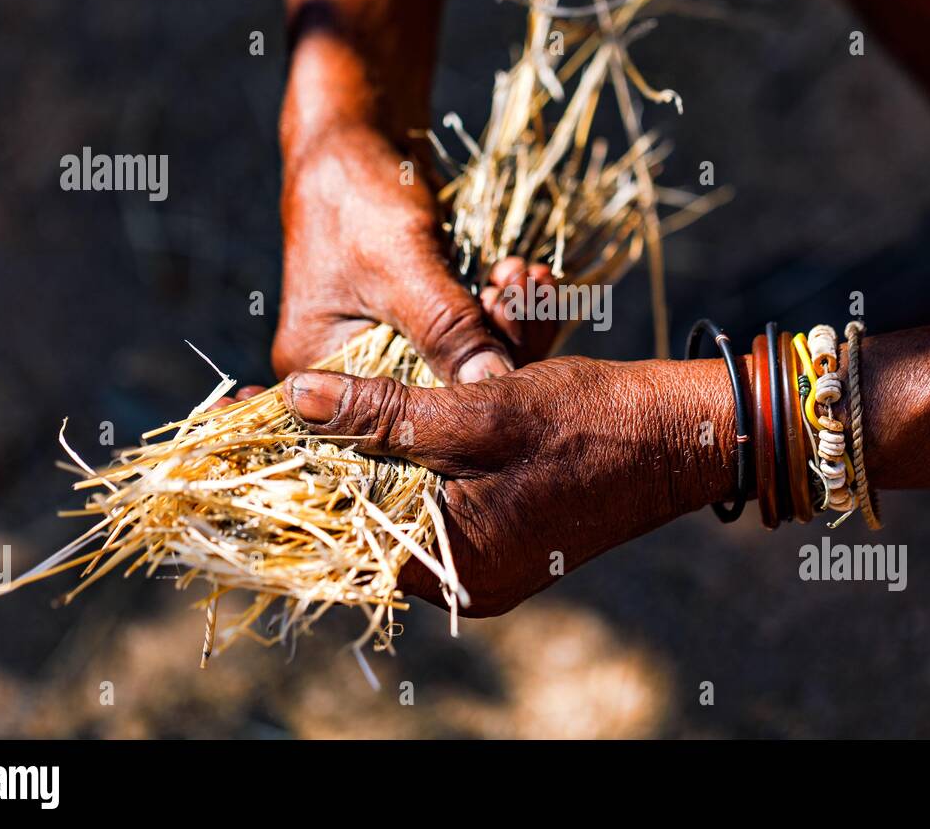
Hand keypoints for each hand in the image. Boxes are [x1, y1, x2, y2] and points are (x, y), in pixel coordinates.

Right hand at [272, 123, 557, 381]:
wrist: (356, 134)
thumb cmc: (358, 192)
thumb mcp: (403, 264)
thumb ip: (447, 329)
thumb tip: (495, 386)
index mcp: (317, 369)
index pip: (399, 415)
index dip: (464, 396)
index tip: (516, 352)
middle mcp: (346, 371)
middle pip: (437, 392)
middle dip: (495, 349)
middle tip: (529, 294)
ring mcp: (383, 346)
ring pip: (460, 364)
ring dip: (506, 324)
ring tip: (526, 277)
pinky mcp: (416, 325)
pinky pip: (467, 336)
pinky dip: (501, 311)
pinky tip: (526, 278)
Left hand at [281, 356, 738, 614]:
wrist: (686, 432)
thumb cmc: (591, 424)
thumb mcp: (476, 412)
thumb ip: (383, 416)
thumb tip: (296, 401)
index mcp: (454, 566)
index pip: (339, 530)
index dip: (289, 471)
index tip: (243, 418)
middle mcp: (464, 568)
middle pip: (369, 499)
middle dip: (349, 428)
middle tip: (296, 380)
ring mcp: (485, 540)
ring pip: (410, 471)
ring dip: (402, 409)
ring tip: (385, 362)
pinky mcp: (503, 509)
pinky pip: (449, 463)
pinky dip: (440, 415)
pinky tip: (442, 366)